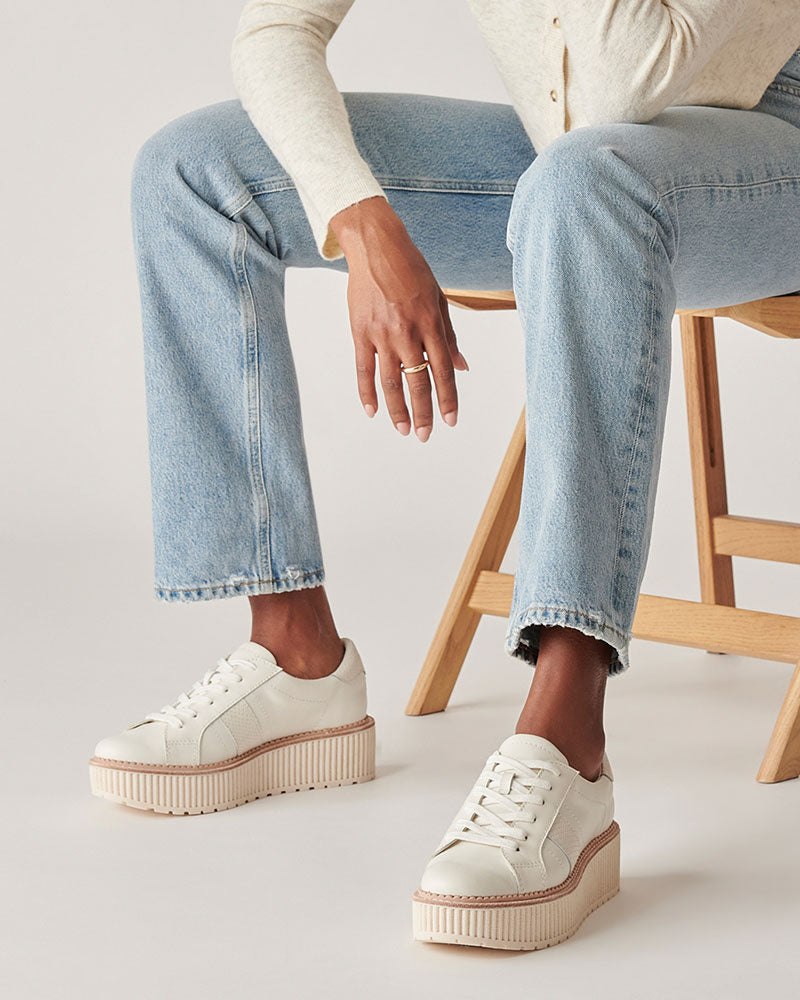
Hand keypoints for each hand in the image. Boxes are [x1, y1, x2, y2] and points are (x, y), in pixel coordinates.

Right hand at [330, 197, 468, 441]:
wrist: (376, 246)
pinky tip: (372, 411)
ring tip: (403, 430)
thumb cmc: (411, 269)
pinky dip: (367, 393)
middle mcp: (408, 332)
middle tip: (425, 436)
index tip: (450, 421)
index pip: (443, 371)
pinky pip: (363, 370)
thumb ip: (449, 336)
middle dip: (423, 413)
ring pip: (391, 382)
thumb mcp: (438, 299)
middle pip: (418, 382)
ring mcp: (382, 334)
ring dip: (398, 410)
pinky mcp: (360, 332)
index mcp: (431, 324)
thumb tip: (463, 367)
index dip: (448, 399)